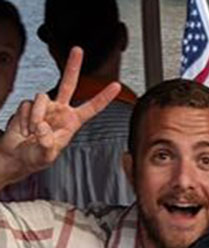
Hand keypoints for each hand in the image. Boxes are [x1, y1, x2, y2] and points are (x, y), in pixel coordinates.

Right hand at [0, 47, 120, 185]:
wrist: (16, 156)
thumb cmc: (35, 158)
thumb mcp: (46, 156)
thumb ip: (47, 143)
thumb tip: (43, 126)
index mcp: (72, 123)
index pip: (91, 108)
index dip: (103, 97)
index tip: (115, 86)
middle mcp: (59, 111)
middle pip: (68, 84)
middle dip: (73, 66)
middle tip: (78, 50)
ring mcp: (44, 107)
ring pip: (42, 97)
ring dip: (36, 116)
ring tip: (33, 132)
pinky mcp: (29, 105)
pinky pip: (27, 104)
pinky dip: (24, 118)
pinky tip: (25, 129)